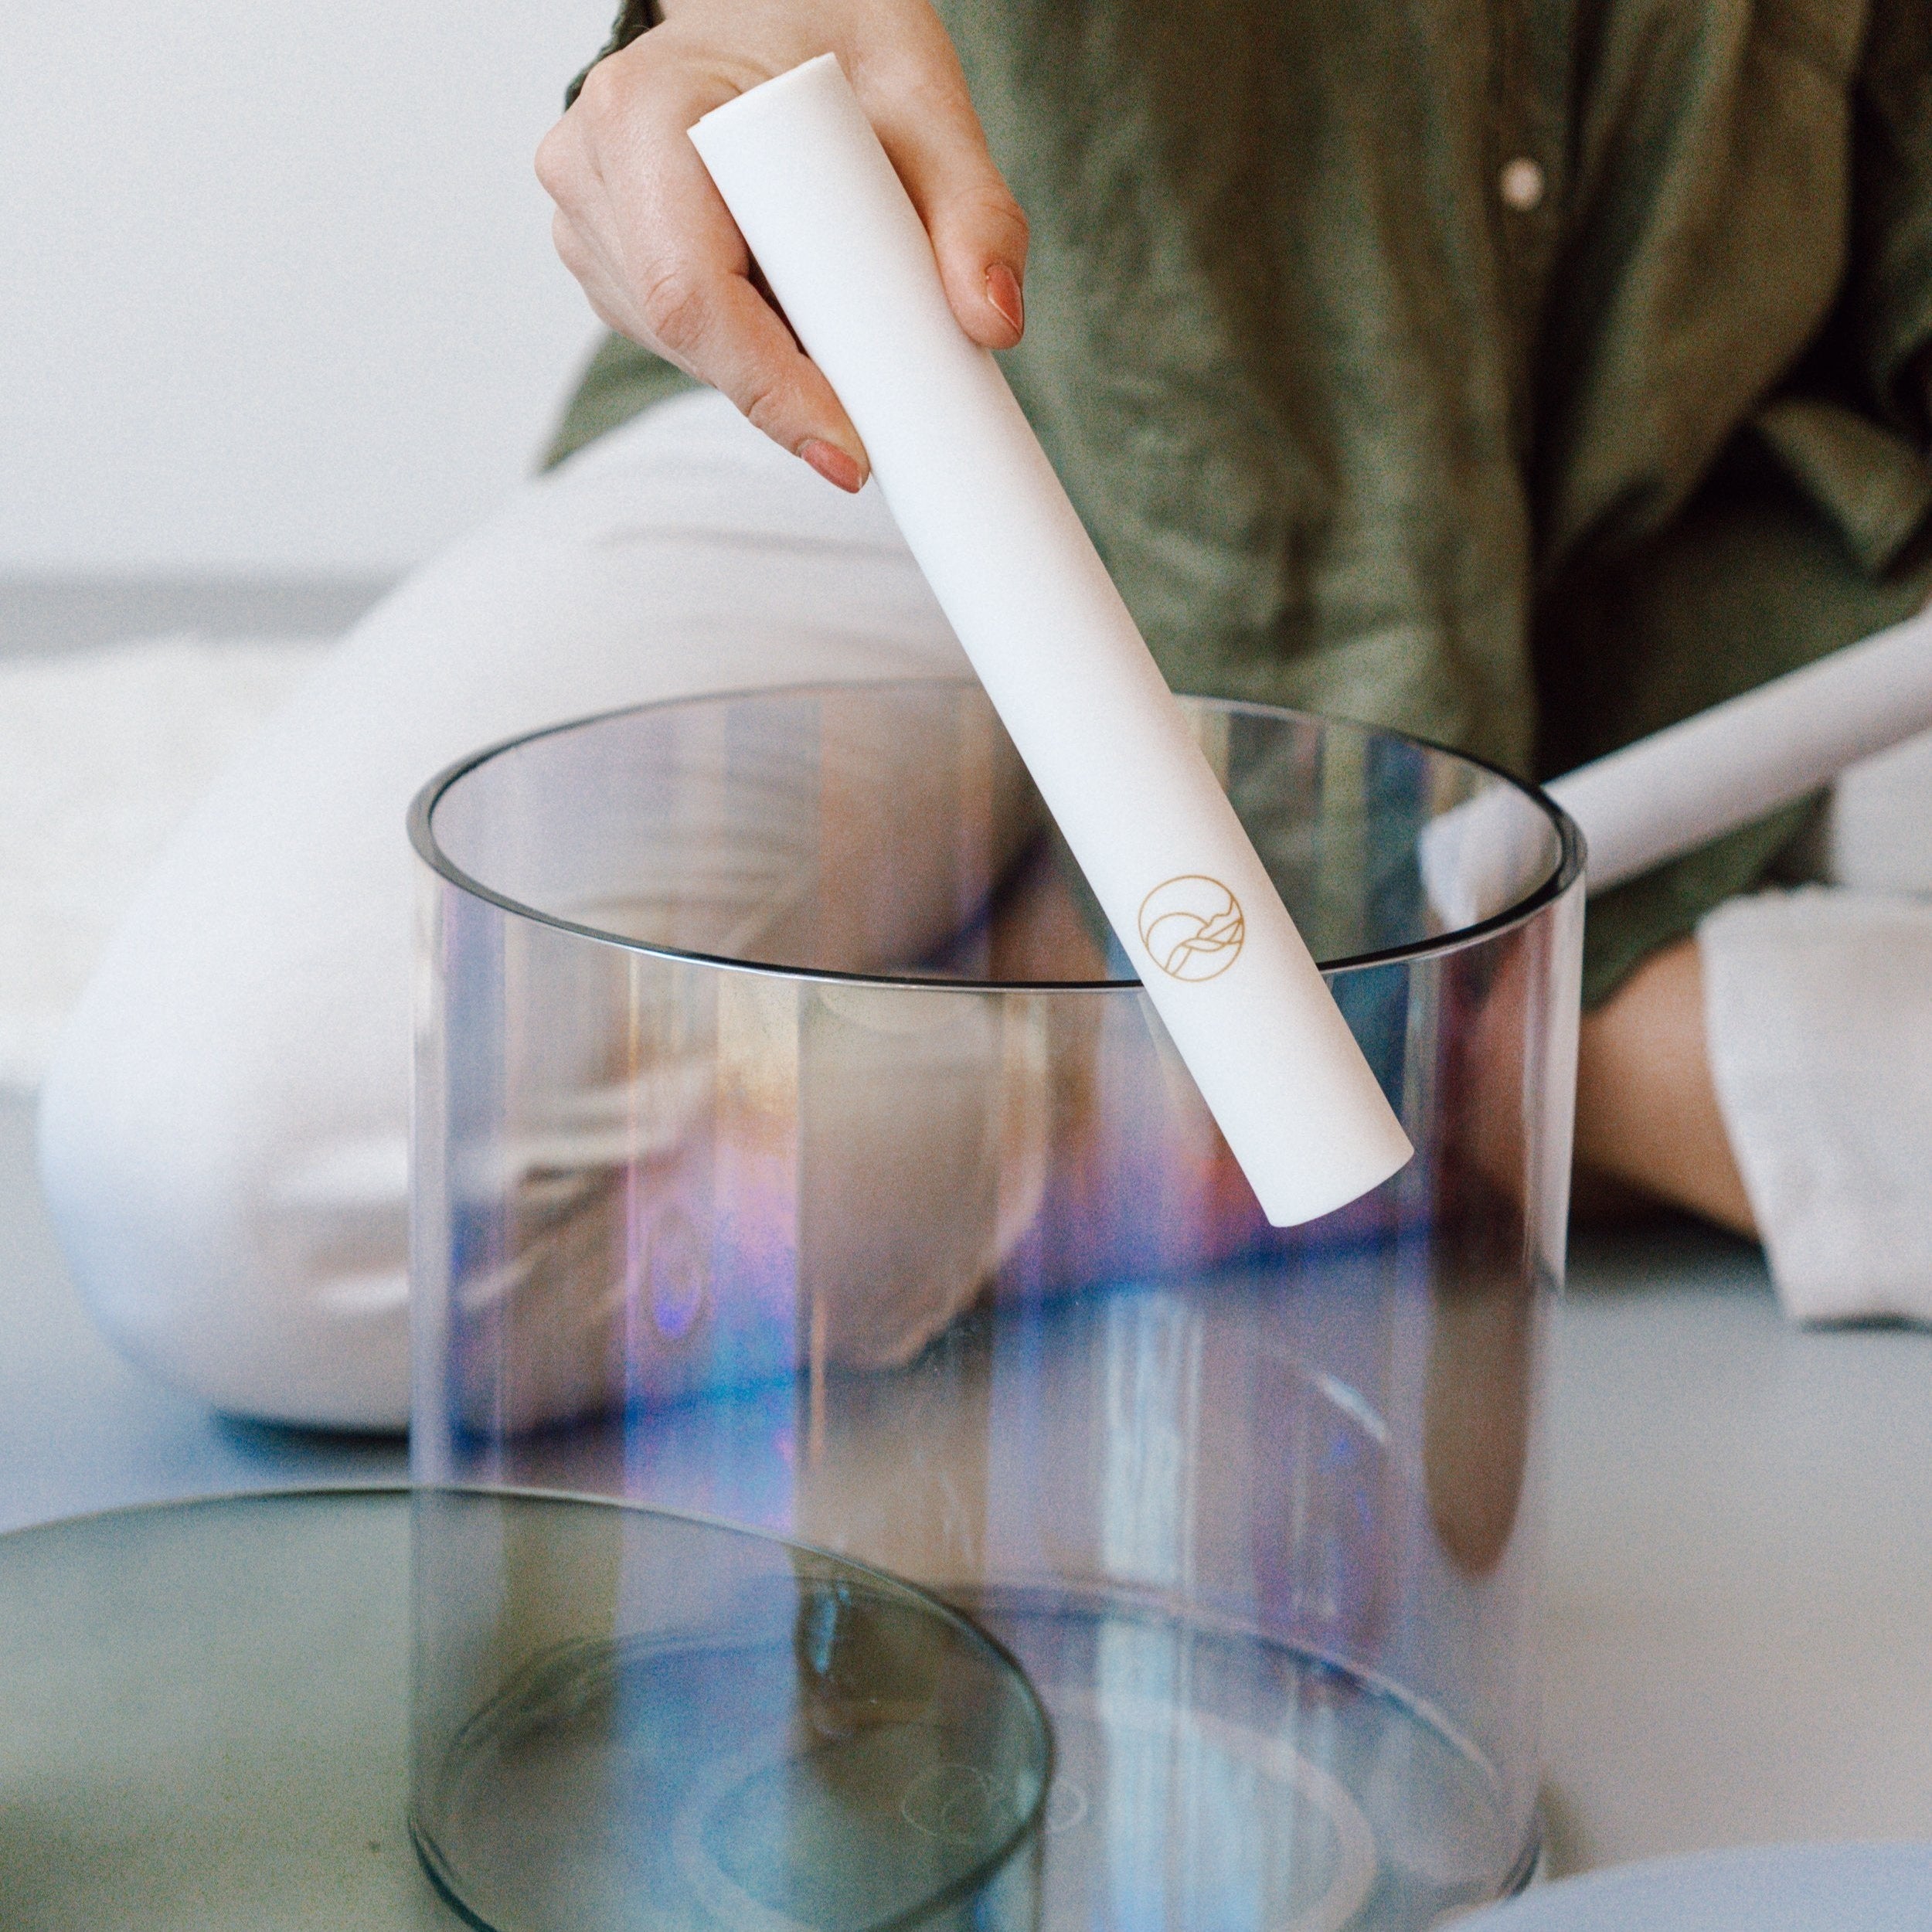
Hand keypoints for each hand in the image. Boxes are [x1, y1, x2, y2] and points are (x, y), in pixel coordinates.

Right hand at [536, 0, 1027, 491]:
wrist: (769, 9)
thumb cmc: (831, 35)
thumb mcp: (921, 93)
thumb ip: (974, 208)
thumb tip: (993, 322)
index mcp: (644, 108)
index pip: (692, 294)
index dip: (772, 388)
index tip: (852, 452)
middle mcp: (590, 167)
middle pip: (689, 339)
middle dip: (790, 384)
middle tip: (880, 387)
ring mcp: (585, 221)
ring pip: (685, 353)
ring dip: (772, 368)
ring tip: (838, 303)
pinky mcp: (604, 261)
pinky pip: (679, 343)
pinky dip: (748, 350)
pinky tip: (791, 302)